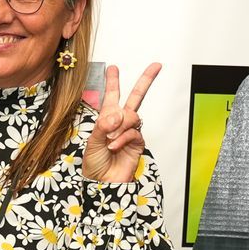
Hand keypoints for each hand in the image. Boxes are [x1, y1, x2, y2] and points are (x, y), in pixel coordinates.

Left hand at [82, 63, 159, 182]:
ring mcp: (130, 132)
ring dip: (120, 126)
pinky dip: (122, 138)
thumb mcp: (92, 142)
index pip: (111, 97)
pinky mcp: (138, 143)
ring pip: (132, 116)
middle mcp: (120, 123)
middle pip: (136, 97)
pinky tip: (114, 146)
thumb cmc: (94, 164)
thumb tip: (117, 115)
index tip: (113, 67)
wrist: (102, 183)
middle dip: (146, 80)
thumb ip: (103, 126)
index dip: (112, 82)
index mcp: (107, 119)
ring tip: (110, 139)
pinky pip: (134, 132)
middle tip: (156, 66)